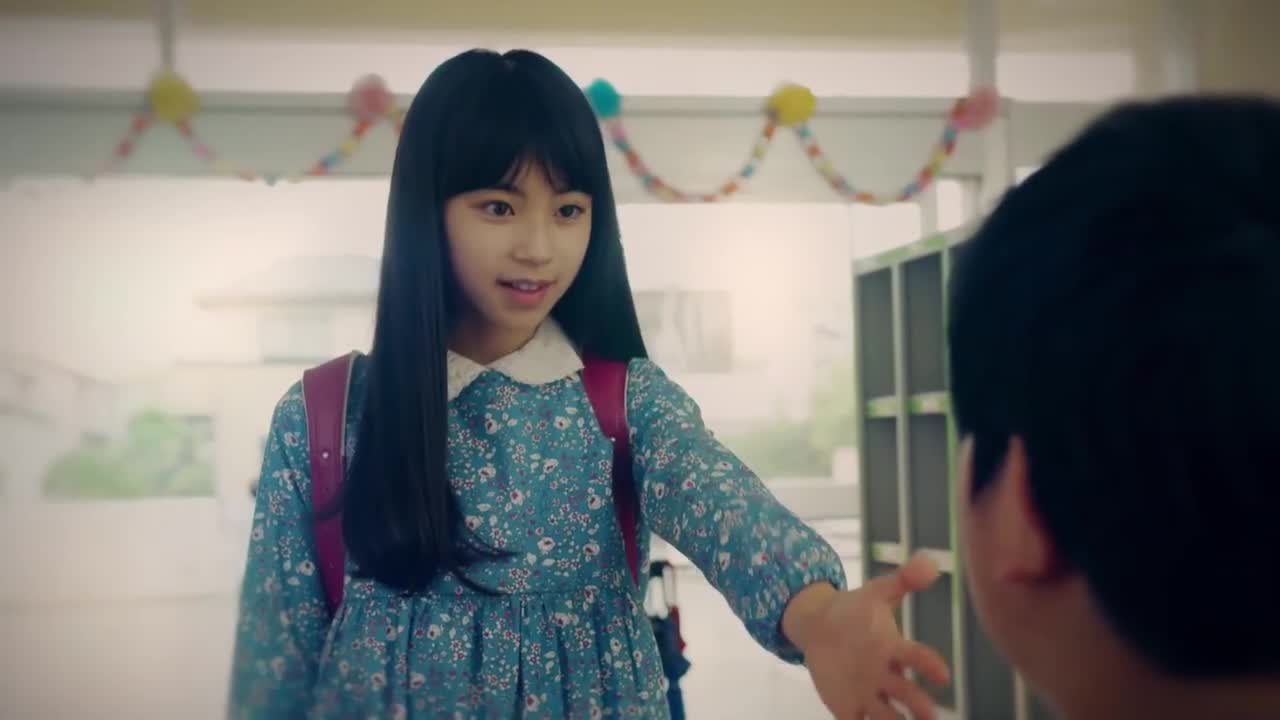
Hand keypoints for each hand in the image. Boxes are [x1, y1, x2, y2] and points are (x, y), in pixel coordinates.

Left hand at [782, 551, 949, 718]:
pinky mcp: (846, 706)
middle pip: (908, 694)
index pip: (918, 658)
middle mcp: (886, 676)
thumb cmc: (857, 611)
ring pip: (886, 717)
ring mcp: (867, 694)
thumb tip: (931, 561)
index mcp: (894, 649)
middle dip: (919, 706)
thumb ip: (903, 579)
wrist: (821, 627)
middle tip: (929, 716)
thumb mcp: (877, 592)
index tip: (943, 675)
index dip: (930, 666)